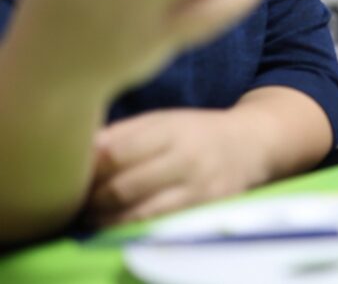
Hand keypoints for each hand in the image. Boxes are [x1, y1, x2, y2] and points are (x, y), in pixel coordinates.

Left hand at [86, 109, 267, 225]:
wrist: (252, 144)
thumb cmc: (196, 131)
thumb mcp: (164, 120)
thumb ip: (124, 133)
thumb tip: (81, 151)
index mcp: (172, 129)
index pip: (117, 153)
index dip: (88, 168)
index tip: (75, 172)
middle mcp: (186, 158)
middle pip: (124, 187)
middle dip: (93, 198)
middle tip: (80, 199)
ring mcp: (198, 188)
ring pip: (139, 214)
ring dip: (108, 219)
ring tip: (94, 215)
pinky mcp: (204, 210)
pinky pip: (159, 226)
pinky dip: (131, 227)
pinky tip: (119, 223)